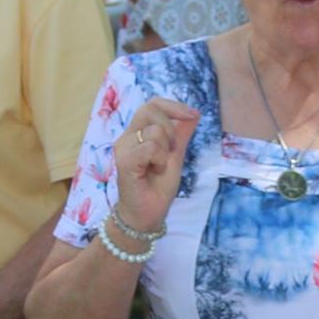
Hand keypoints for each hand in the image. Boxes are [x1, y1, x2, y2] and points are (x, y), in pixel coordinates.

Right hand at [107, 95, 196, 228]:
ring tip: (158, 166)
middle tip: (171, 151)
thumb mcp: (176, 156)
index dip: (173, 105)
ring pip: (154, 131)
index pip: (152, 104)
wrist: (147, 214)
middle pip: (150, 109)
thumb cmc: (158, 187)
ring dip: (165, 149)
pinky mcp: (124, 161)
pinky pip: (150, 147)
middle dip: (170, 128)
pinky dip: (159, 159)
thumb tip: (195, 113)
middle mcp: (127, 137)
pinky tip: (154, 171)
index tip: (192, 115)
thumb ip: (182, 135)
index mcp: (138, 133)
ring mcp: (123, 148)